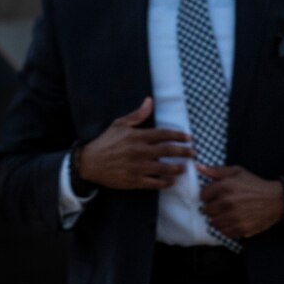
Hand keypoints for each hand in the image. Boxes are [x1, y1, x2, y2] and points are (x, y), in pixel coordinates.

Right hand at [77, 97, 193, 190]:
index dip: (178, 136)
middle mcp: (139, 151)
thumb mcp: (119, 124)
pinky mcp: (134, 180)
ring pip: (164, 168)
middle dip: (183, 152)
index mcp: (137, 136)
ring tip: (184, 168)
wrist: (90, 162)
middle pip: (167, 151)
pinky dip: (165, 182)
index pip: (163, 134)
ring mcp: (137, 167)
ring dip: (177, 168)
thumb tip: (150, 101)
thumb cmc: (106, 142)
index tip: (188, 138)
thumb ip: (137, 115)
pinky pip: (155, 183)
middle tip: (193, 153)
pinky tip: (171, 181)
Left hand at [196, 164, 283, 238]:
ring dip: (218, 218)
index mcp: (225, 186)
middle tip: (220, 205)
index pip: (203, 195)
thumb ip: (216, 171)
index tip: (214, 196)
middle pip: (207, 210)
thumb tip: (198, 168)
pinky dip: (226, 228)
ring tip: (226, 214)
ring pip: (214, 222)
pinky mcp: (241, 229)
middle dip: (212, 207)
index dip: (208, 195)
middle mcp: (228, 202)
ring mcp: (234, 217)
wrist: (276, 200)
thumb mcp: (237, 172)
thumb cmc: (255, 184)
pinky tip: (232, 221)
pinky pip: (225, 232)